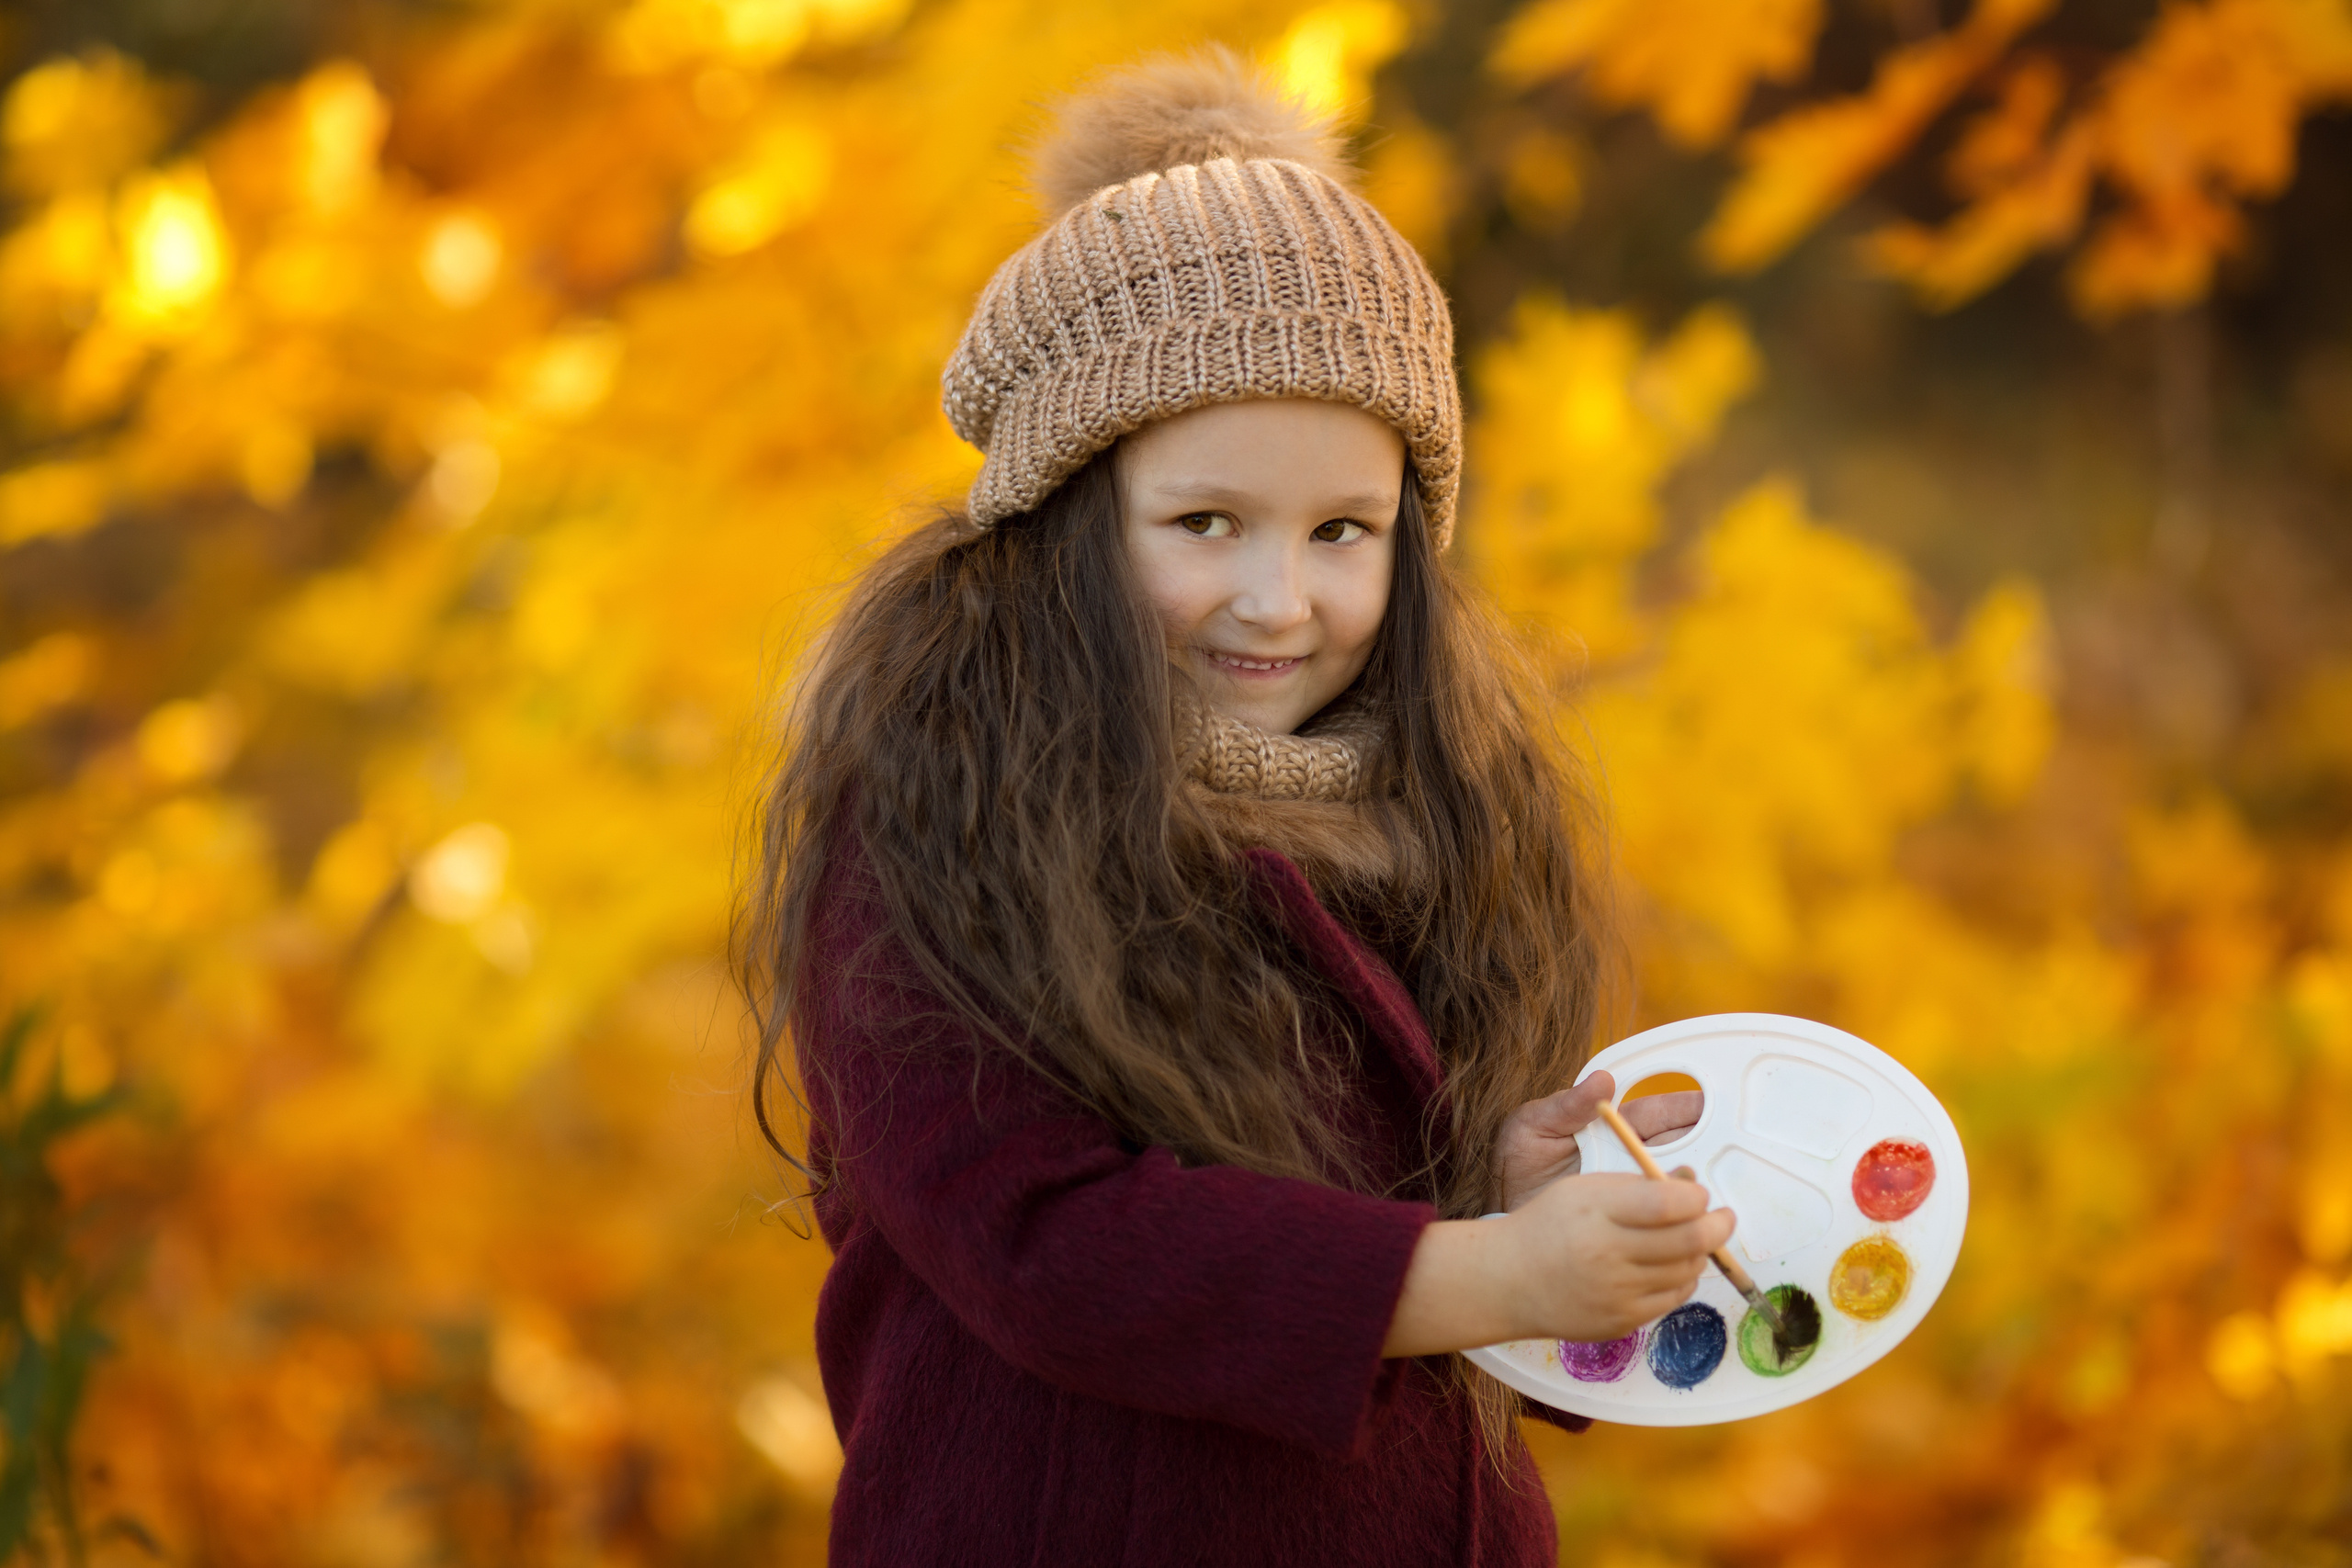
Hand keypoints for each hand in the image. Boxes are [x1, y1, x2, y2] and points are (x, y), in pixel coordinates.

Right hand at [1382, 1171, 1735, 1353]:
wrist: (1508, 1281)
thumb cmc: (1549, 1225)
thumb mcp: (1585, 1189)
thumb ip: (1638, 1185)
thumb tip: (1691, 1184)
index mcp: (1596, 1212)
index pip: (1666, 1204)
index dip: (1695, 1197)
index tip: (1699, 1193)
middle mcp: (1608, 1256)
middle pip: (1689, 1241)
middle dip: (1718, 1225)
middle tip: (1723, 1217)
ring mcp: (1617, 1294)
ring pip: (1687, 1272)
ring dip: (1699, 1252)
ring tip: (1690, 1239)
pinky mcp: (1622, 1322)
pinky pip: (1672, 1299)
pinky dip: (1680, 1279)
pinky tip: (1669, 1266)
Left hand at [1495, 1070, 1706, 1210]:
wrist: (1502, 1211)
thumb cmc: (1517, 1163)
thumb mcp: (1533, 1127)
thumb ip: (1566, 1106)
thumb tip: (1601, 1080)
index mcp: (1614, 1126)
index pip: (1662, 1112)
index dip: (1690, 1108)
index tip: (1716, 1106)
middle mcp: (1632, 1156)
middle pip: (1683, 1147)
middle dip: (1709, 1146)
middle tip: (1732, 1151)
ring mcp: (1633, 1188)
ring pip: (1679, 1184)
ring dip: (1698, 1186)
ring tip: (1715, 1189)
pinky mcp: (1631, 1219)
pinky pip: (1664, 1218)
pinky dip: (1681, 1220)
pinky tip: (1694, 1224)